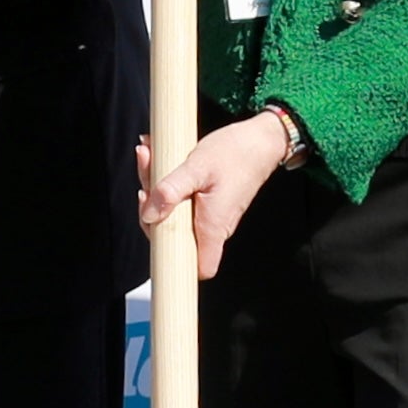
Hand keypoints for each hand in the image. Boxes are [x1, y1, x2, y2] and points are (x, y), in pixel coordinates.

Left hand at [138, 108, 302, 275]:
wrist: (260, 140)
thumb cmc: (235, 153)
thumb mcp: (198, 167)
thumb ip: (171, 190)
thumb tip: (150, 214)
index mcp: (213, 226)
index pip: (196, 268)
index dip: (171, 258)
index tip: (152, 224)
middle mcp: (213, 227)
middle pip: (174, 234)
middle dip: (152, 204)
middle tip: (147, 171)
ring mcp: (210, 216)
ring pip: (175, 213)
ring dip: (157, 187)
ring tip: (149, 155)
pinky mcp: (208, 203)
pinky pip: (182, 200)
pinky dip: (168, 181)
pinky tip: (158, 157)